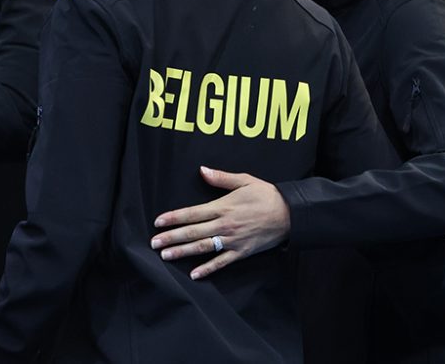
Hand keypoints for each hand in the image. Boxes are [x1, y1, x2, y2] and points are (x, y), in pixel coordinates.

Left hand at [149, 166, 290, 279]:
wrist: (291, 214)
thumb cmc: (266, 195)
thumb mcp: (244, 180)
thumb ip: (221, 177)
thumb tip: (202, 170)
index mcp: (222, 207)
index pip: (192, 213)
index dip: (173, 218)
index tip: (157, 222)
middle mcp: (224, 225)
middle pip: (192, 232)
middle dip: (171, 237)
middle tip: (154, 243)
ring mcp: (233, 240)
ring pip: (203, 247)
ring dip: (183, 252)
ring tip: (166, 256)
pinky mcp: (242, 252)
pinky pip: (222, 262)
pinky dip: (208, 269)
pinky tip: (194, 274)